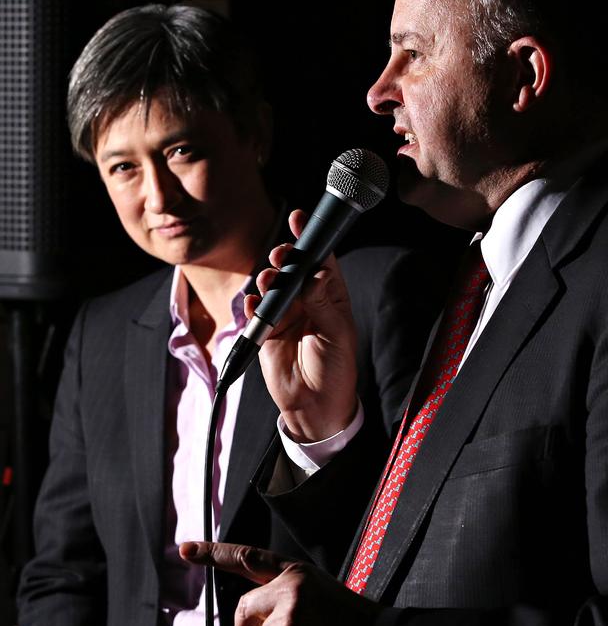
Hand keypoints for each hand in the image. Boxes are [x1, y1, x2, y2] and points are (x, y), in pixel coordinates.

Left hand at [181, 541, 381, 625]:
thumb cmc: (347, 621)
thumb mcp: (316, 592)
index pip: (246, 558)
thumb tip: (250, 624)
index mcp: (294, 571)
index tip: (185, 548)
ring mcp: (291, 612)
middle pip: (243, 609)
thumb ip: (282, 597)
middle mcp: (289, 585)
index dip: (213, 553)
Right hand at [245, 209, 357, 441]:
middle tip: (280, 254)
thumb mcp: (337, 334)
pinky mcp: (267, 332)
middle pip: (293, 269)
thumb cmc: (336, 370)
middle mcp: (308, 301)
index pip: (321, 260)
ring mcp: (286, 315)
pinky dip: (253, 305)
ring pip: (272, 286)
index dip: (310, 239)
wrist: (315, 406)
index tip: (300, 219)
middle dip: (284, 256)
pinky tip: (254, 304)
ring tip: (269, 281)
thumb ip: (323, 303)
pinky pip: (256, 312)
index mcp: (331, 297)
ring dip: (268, 279)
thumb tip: (318, 273)